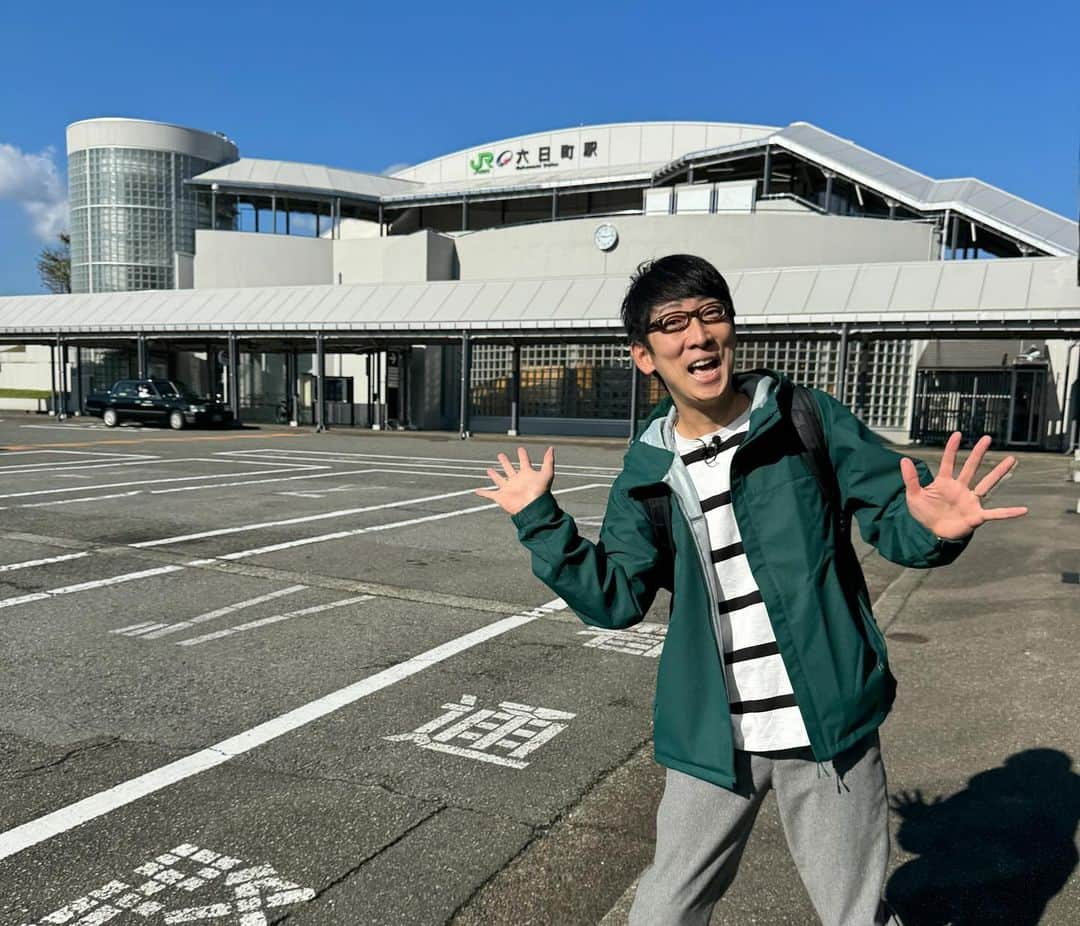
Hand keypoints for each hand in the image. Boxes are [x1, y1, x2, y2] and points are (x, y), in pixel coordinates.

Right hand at [475, 446, 554, 515]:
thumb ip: (548, 460)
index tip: (520, 449)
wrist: (533, 507)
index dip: (523, 455)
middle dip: (505, 462)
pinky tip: (477, 491)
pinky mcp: (501, 497)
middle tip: (501, 455)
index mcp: (526, 474)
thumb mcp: (546, 473)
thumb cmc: (541, 492)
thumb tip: (551, 448)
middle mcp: (517, 481)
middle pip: (509, 469)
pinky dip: (483, 493)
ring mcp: (508, 489)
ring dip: (494, 475)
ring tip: (489, 470)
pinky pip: (490, 494)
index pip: (524, 462)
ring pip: (499, 480)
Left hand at [900, 432, 1026, 539]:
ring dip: (999, 472)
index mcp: (944, 483)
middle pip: (970, 467)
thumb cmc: (925, 515)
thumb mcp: (914, 496)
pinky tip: (1023, 510)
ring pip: (987, 484)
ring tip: (1011, 460)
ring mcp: (969, 501)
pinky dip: (1008, 513)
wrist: (931, 535)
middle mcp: (960, 488)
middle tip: (987, 438)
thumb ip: (911, 479)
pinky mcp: (976, 516)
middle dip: (978, 453)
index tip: (958, 434)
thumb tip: (904, 460)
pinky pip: (995, 513)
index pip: (948, 462)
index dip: (951, 448)